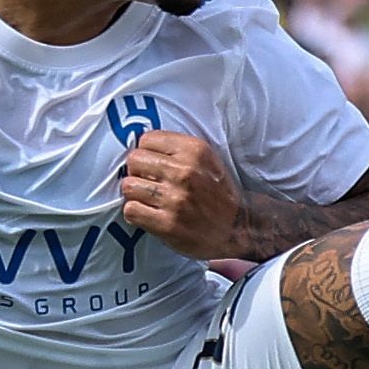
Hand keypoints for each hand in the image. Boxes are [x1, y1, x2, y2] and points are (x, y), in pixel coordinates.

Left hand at [119, 130, 243, 260]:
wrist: (239, 229)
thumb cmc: (219, 194)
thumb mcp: (208, 160)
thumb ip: (177, 150)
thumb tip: (140, 148)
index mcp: (195, 151)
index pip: (146, 140)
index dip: (147, 153)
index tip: (154, 165)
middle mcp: (185, 172)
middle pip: (134, 161)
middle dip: (138, 172)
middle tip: (149, 183)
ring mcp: (175, 199)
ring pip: (128, 186)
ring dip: (135, 194)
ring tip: (149, 200)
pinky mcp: (168, 224)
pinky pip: (131, 210)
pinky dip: (136, 213)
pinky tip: (149, 214)